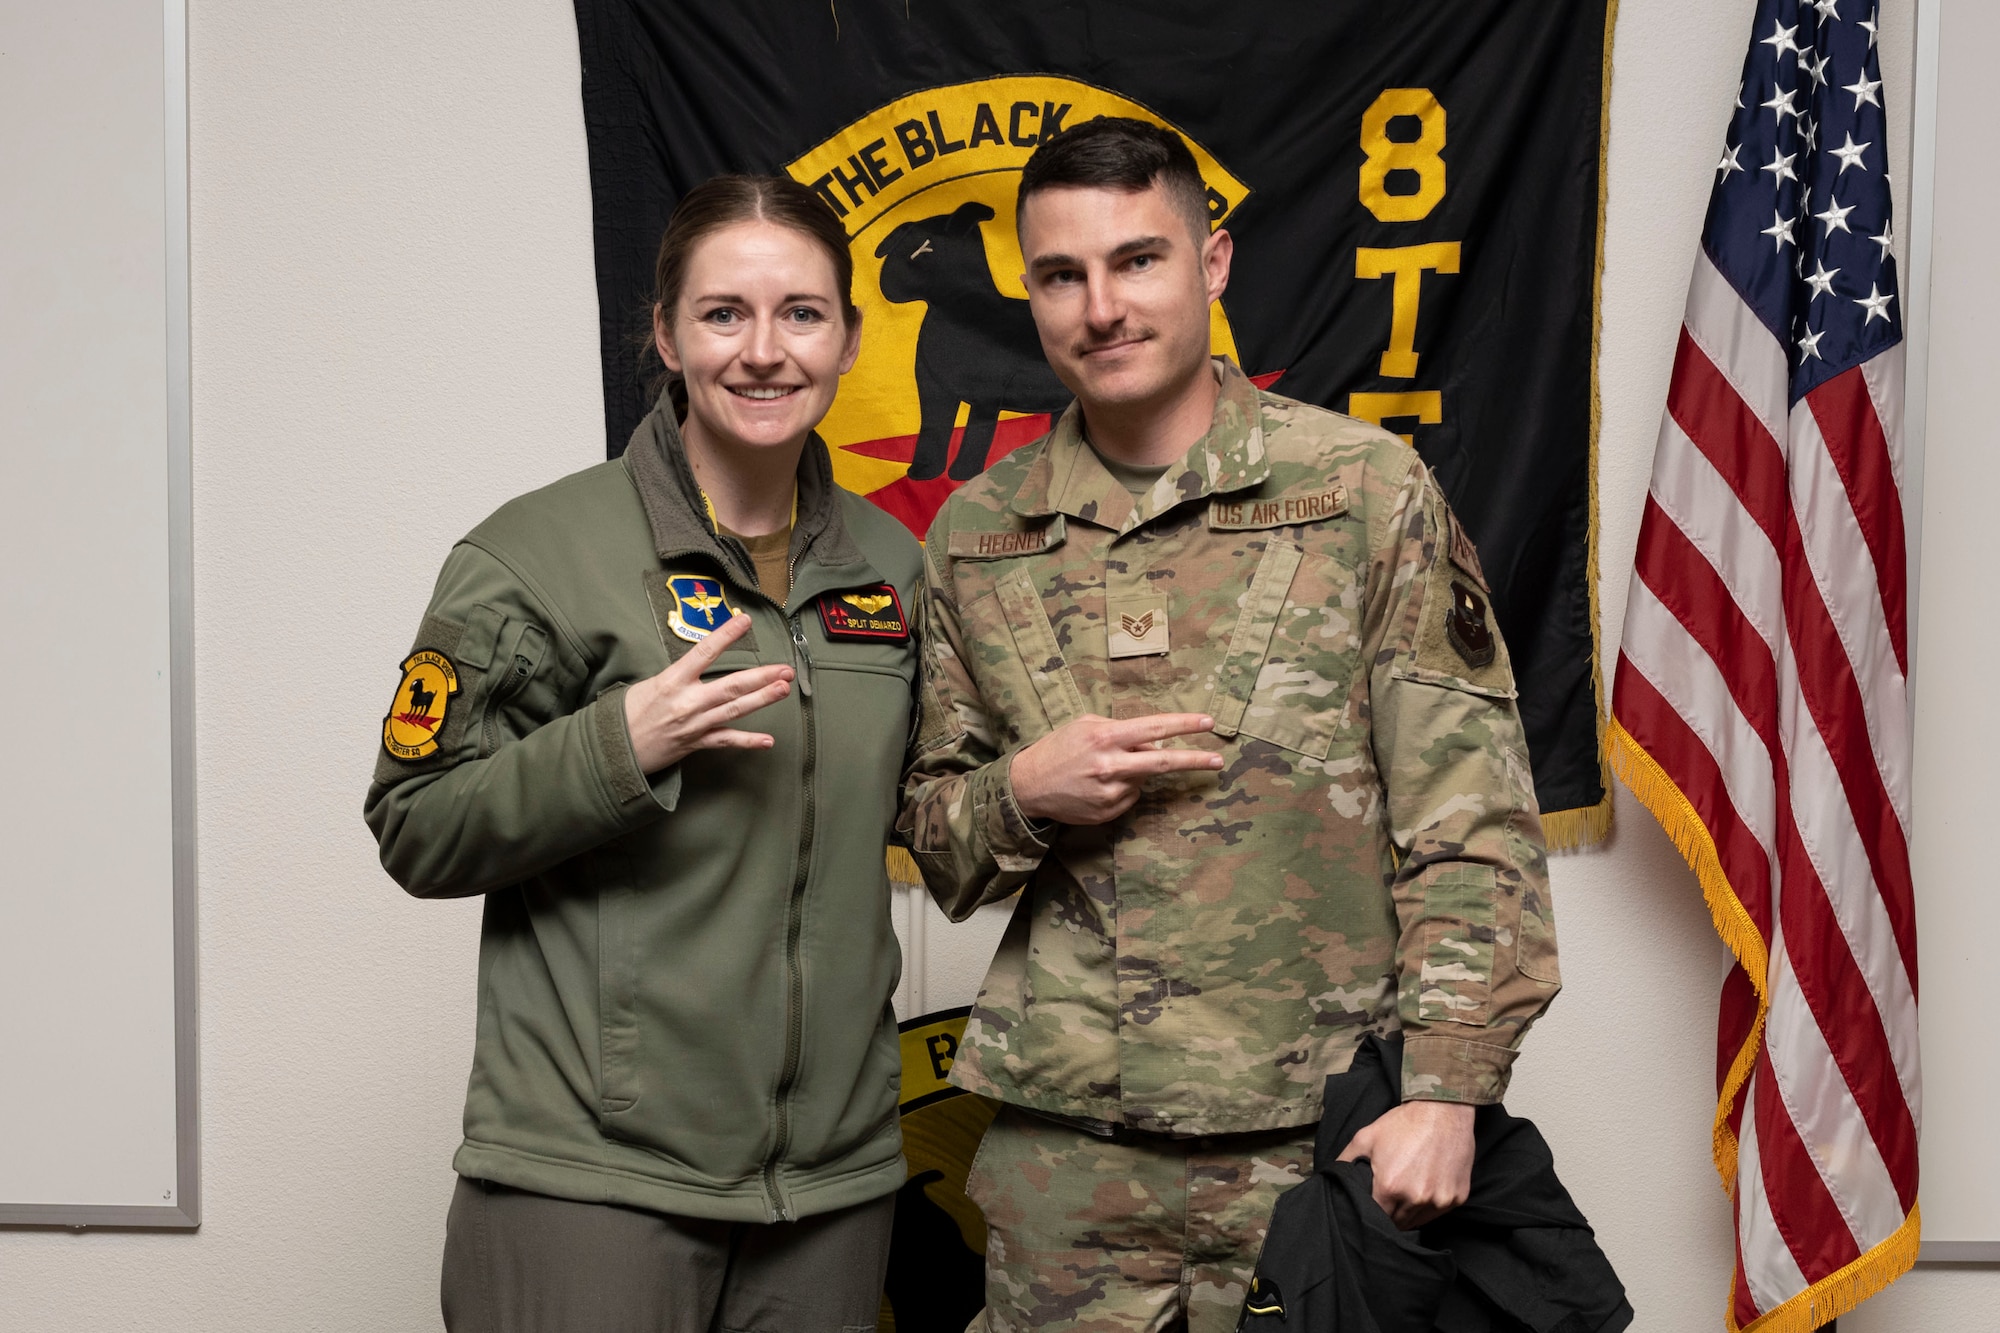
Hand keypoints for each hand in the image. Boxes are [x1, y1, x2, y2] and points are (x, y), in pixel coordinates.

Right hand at [622, 613, 793, 772]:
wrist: (614, 750)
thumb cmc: (629, 713)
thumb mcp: (649, 684)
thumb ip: (679, 675)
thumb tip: (701, 664)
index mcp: (672, 681)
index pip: (704, 652)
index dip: (726, 635)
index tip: (745, 620)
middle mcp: (686, 702)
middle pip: (731, 686)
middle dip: (761, 676)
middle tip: (785, 669)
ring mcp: (694, 724)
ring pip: (734, 710)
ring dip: (762, 699)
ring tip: (783, 689)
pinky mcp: (695, 744)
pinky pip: (726, 741)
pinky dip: (748, 741)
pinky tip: (768, 740)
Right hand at [1007, 712, 1222, 824]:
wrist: (1028, 785)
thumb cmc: (1058, 748)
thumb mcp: (1085, 726)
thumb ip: (1120, 730)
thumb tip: (1152, 743)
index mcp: (1105, 737)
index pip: (1153, 728)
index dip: (1183, 725)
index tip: (1207, 723)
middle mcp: (1110, 764)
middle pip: (1163, 762)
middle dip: (1194, 760)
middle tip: (1218, 760)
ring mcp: (1109, 791)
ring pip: (1143, 780)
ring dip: (1135, 773)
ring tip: (1104, 770)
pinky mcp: (1106, 811)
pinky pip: (1129, 797)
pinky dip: (1122, 789)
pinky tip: (1097, 786)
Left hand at [1336, 1100, 1475, 1229]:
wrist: (1443, 1110)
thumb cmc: (1403, 1123)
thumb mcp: (1366, 1137)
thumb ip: (1346, 1161)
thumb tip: (1332, 1178)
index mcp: (1390, 1187)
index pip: (1377, 1217)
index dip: (1373, 1213)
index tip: (1375, 1204)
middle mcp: (1416, 1198)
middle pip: (1399, 1223)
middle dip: (1392, 1213)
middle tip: (1391, 1196)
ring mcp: (1440, 1200)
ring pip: (1419, 1221)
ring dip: (1412, 1212)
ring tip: (1409, 1190)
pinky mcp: (1458, 1197)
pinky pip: (1440, 1211)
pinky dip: (1432, 1204)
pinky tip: (1428, 1185)